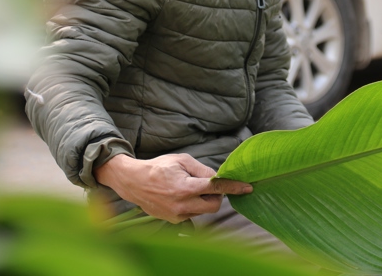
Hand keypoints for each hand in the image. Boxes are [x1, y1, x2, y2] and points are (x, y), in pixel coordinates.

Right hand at [93, 153, 251, 222]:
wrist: (133, 182)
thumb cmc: (159, 167)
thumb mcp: (182, 160)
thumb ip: (202, 169)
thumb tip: (218, 176)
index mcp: (185, 187)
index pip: (216, 188)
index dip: (234, 187)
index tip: (247, 187)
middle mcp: (182, 205)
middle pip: (214, 205)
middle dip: (217, 195)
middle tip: (209, 184)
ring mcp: (177, 215)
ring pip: (204, 211)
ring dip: (204, 200)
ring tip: (190, 187)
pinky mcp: (173, 220)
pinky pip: (193, 214)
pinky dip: (194, 205)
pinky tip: (183, 195)